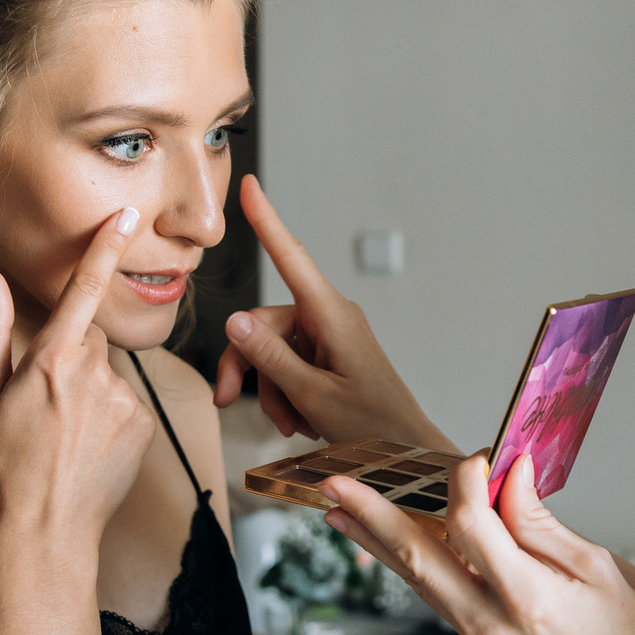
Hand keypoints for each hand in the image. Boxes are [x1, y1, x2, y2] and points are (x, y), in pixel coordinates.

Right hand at [0, 210, 157, 550]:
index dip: (105, 247)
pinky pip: (128, 402)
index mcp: (51, 361)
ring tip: (66, 432)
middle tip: (45, 401)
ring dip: (91, 390)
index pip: (83, 290)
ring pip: (109, 373)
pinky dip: (111, 416)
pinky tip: (89, 445)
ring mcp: (124, 400)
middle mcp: (94, 375)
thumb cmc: (5, 463)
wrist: (46, 528)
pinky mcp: (145, 424)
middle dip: (73, 356)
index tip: (127, 215)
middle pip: (92, 337)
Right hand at [211, 176, 452, 448]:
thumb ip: (271, 358)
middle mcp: (329, 317)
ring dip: (273, 391)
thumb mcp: (313, 396)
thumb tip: (235, 319)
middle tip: (228, 402)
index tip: (249, 185)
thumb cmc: (372, 424)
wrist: (406, 449)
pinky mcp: (328, 354)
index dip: (267, 220)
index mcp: (331, 315)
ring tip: (292, 424)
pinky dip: (288, 394)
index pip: (291, 258)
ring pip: (272, 351)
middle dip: (248, 367)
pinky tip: (302, 420)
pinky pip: (290, 364)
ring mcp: (329, 336)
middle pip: (263, 324)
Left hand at [325, 453, 634, 634]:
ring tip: (337, 510)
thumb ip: (541, 524)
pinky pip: (437, 598)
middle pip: (419, 560)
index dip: (466, 482)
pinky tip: (387, 545)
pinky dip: (410, 566)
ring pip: (417, 582)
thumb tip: (507, 476)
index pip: (472, 526)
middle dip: (371, 517)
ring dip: (375, 542)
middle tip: (333, 484)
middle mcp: (493, 625)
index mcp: (531, 600)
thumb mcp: (598, 570)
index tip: (477, 458)